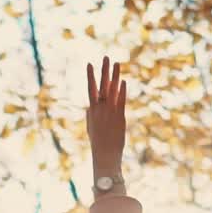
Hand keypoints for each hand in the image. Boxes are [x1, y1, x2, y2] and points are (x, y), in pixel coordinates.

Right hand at [86, 56, 126, 175]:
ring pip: (112, 90)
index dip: (90, 76)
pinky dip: (122, 91)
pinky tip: (123, 81)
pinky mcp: (119, 117)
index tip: (89, 64)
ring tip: (117, 63)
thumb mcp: (91, 128)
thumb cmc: (98, 143)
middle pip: (102, 85)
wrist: (104, 155)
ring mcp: (110, 112)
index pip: (90, 89)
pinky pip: (121, 101)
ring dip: (114, 76)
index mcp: (92, 110)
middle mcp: (100, 109)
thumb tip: (88, 108)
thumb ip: (90, 116)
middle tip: (105, 57)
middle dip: (103, 71)